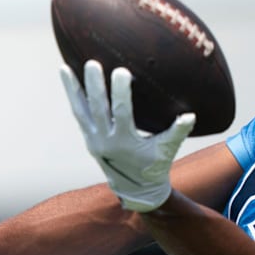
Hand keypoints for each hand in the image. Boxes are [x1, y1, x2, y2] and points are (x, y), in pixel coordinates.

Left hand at [60, 60, 195, 211]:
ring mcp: (93, 140)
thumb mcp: (167, 150)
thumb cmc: (155, 166)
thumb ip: (178, 132)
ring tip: (65, 68)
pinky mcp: (89, 138)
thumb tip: (190, 115)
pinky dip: (73, 97)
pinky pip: (79, 115)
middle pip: (97, 109)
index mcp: (125, 142)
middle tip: (92, 64)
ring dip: (73, 90)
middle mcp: (105, 141)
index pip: (121, 113)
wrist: (136, 190)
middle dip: (94, 86)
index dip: (121, 92)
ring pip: (80, 111)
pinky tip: (67, 79)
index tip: (121, 72)